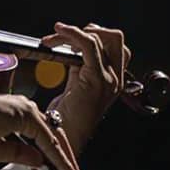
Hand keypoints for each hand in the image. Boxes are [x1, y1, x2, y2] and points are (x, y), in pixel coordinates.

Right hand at [0, 93, 82, 169]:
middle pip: (50, 134)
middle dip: (63, 156)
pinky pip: (48, 140)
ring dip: (63, 158)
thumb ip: (17, 154)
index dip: (50, 154)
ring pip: (52, 137)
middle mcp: (19, 107)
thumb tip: (40, 160)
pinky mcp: (25, 115)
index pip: (38, 135)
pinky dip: (59, 158)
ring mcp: (24, 109)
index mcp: (9, 114)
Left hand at [41, 21, 131, 153]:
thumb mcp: (75, 88)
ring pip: (101, 37)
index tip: (70, 37)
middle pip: (114, 37)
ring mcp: (109, 79)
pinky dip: (73, 33)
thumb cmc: (66, 119)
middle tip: (64, 35)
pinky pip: (89, 45)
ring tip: (54, 38)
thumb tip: (70, 48)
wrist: (66, 140)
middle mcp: (115, 78)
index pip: (114, 45)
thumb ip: (79, 68)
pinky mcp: (96, 80)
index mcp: (112, 79)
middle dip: (88, 30)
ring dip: (73, 32)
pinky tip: (59, 32)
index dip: (94, 35)